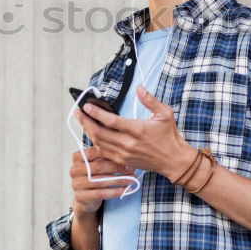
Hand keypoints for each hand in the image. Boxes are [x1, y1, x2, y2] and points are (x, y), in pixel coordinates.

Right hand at [69, 146, 136, 214]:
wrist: (86, 198)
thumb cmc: (94, 177)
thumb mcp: (97, 164)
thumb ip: (106, 156)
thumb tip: (126, 153)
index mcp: (78, 157)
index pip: (95, 152)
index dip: (112, 154)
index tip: (126, 157)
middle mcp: (74, 170)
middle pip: (99, 166)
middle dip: (118, 167)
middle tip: (131, 169)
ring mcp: (76, 184)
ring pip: (101, 181)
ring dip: (119, 180)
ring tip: (132, 179)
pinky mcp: (81, 197)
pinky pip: (101, 193)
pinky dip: (116, 191)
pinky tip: (126, 190)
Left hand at [75, 85, 195, 179]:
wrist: (173, 160)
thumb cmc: (169, 136)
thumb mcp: (165, 114)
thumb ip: (150, 100)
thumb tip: (139, 88)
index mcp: (137, 130)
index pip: (110, 121)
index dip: (96, 113)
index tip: (86, 105)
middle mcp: (128, 143)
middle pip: (99, 133)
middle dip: (85, 121)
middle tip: (77, 112)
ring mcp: (124, 154)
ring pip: (99, 143)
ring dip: (88, 131)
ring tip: (82, 121)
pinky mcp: (123, 161)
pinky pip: (104, 152)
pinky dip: (95, 142)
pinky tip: (92, 134)